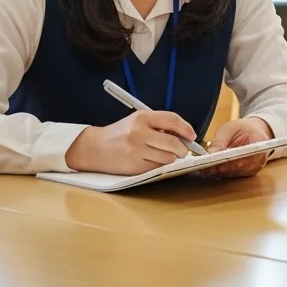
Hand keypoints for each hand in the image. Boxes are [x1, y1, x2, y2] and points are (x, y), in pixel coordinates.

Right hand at [65, 110, 194, 174]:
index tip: (192, 135)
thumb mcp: (138, 120)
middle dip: (183, 148)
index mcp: (141, 118)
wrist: (94, 148)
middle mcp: (139, 133)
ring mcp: (136, 151)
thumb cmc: (120, 133)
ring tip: (162, 154)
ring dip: (170, 158)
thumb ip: (159, 124)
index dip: (186, 128)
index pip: (172, 120)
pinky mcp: (134, 167)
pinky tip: (151, 160)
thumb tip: (184, 134)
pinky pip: (157, 168)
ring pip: (167, 158)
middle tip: (183, 150)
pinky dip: (159, 166)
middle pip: (173, 142)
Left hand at [196, 117, 275, 178]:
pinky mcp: (247, 173)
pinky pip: (233, 175)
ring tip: (204, 168)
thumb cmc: (243, 128)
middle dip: (221, 167)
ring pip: (235, 173)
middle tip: (204, 166)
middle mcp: (260, 158)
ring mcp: (255, 168)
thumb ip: (221, 140)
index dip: (229, 160)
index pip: (245, 155)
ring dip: (220, 171)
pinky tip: (211, 169)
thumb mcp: (230, 128)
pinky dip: (222, 172)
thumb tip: (211, 153)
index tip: (215, 160)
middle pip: (239, 167)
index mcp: (260, 142)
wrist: (252, 132)